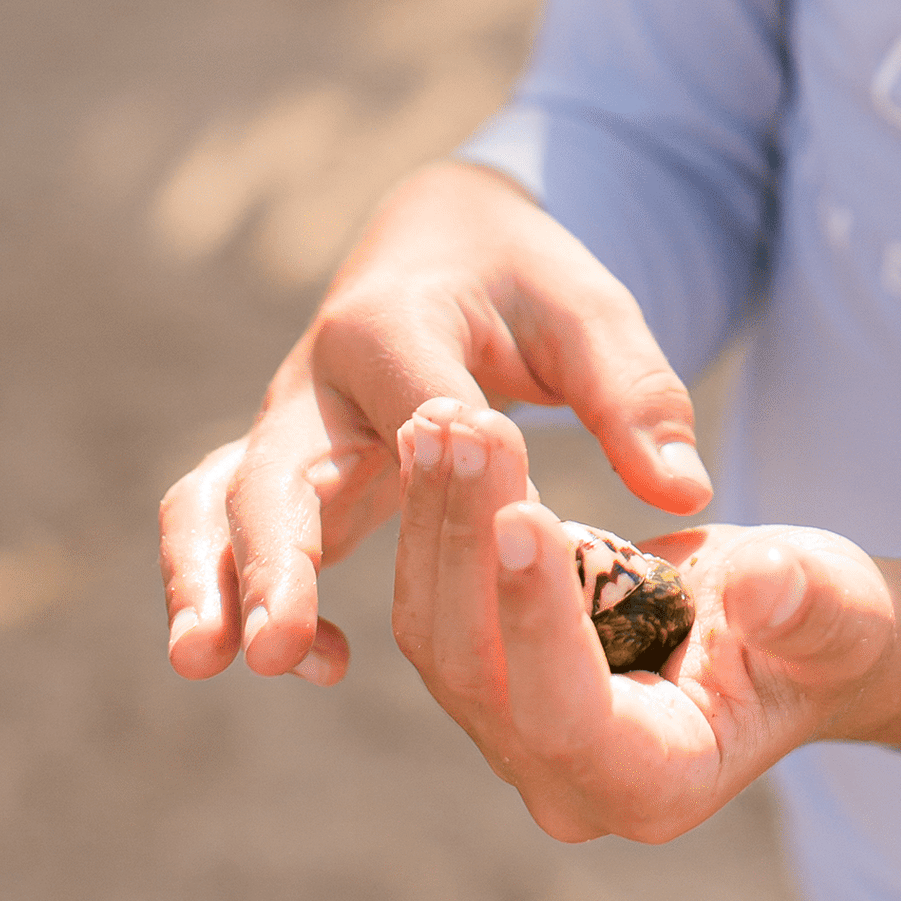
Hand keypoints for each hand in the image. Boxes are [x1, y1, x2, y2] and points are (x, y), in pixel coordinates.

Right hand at [159, 160, 713, 687]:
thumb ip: (637, 396)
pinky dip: (236, 586)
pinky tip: (313, 661)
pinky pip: (232, 526)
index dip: (443, 464)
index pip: (412, 407)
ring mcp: (293, 427)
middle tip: (271, 646)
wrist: (450, 238)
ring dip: (213, 579)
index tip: (468, 517)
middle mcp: (321, 377)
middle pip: (278, 470)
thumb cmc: (527, 279)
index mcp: (396, 323)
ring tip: (211, 663)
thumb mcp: (591, 313)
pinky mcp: (290, 468)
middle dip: (272, 558)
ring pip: (220, 499)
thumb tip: (689, 492)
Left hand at [393, 399, 900, 842]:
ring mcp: (524, 737)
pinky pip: (443, 604)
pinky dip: (439, 519)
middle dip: (468, 542)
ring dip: (439, 519)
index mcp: (658, 782)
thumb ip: (802, 605)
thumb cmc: (828, 621)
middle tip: (470, 427)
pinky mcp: (500, 679)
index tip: (524, 513)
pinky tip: (439, 435)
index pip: (568, 717)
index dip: (539, 622)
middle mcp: (571, 782)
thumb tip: (763, 587)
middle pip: (479, 672)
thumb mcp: (835, 606)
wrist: (798, 623)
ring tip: (443, 416)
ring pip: (441, 634)